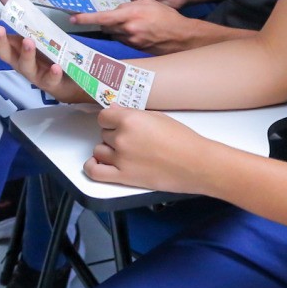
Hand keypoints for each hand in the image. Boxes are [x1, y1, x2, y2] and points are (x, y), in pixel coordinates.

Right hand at [0, 0, 90, 103]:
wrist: (69, 80)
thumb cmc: (47, 53)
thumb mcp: (35, 30)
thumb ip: (19, 11)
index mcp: (15, 47)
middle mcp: (20, 61)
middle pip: (6, 54)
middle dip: (0, 42)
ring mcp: (36, 73)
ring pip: (26, 66)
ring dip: (26, 54)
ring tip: (29, 41)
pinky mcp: (52, 82)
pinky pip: (51, 79)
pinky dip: (52, 73)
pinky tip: (56, 67)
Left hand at [70, 0, 194, 53]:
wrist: (181, 37)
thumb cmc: (167, 17)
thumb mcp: (148, 3)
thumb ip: (130, 5)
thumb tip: (117, 9)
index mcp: (131, 15)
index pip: (102, 17)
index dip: (86, 18)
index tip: (74, 17)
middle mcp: (129, 30)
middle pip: (106, 27)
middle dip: (102, 22)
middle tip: (100, 17)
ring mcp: (132, 41)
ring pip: (114, 34)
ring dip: (114, 28)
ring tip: (125, 23)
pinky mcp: (136, 49)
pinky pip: (123, 40)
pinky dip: (123, 34)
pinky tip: (133, 30)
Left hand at [84, 105, 215, 193]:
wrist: (195, 164)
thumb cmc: (182, 140)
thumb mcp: (158, 117)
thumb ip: (132, 114)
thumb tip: (115, 110)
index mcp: (130, 120)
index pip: (104, 116)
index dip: (111, 119)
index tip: (115, 121)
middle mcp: (121, 138)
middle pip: (104, 133)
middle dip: (114, 134)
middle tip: (131, 138)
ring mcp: (120, 159)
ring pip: (99, 150)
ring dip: (107, 149)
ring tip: (122, 151)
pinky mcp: (123, 177)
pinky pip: (95, 171)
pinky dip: (92, 166)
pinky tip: (97, 162)